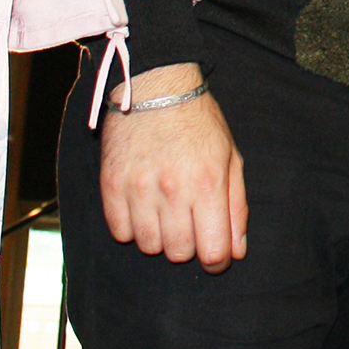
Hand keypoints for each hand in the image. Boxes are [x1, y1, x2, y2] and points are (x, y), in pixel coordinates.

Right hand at [98, 62, 246, 271]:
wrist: (156, 87)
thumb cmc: (199, 123)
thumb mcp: (229, 159)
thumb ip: (236, 207)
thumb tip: (236, 251)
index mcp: (208, 184)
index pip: (214, 250)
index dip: (218, 261)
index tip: (216, 256)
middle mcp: (173, 191)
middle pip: (179, 253)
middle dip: (190, 247)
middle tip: (190, 225)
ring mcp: (139, 189)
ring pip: (149, 246)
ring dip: (160, 238)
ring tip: (165, 213)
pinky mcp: (111, 185)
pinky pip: (120, 232)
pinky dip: (132, 227)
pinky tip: (142, 208)